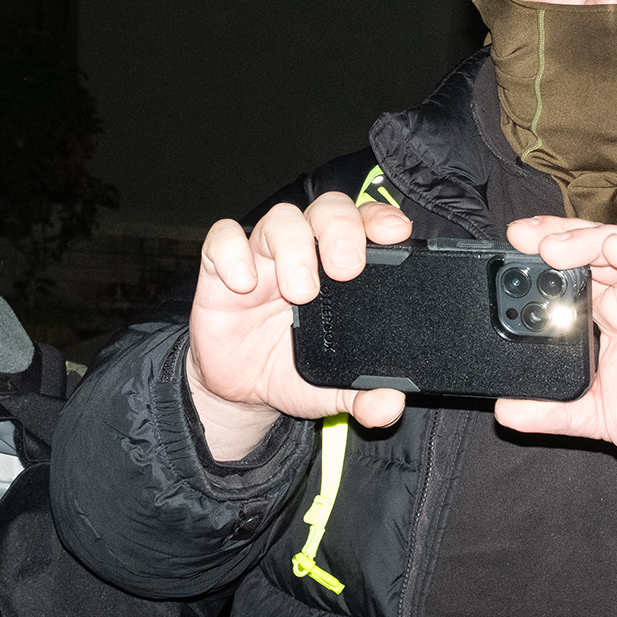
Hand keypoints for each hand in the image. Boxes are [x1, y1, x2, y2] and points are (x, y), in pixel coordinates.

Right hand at [187, 194, 413, 460]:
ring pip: (281, 218)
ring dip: (294, 247)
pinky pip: (222, 239)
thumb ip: (362, 396)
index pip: (366, 222)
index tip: (396, 233)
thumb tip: (389, 407)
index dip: (380, 218)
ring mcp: (263, 257)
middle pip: (327, 209)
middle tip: (347, 268)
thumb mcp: (331, 390)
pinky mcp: (220, 270)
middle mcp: (306, 252)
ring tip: (301, 292)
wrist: (240, 392)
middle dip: (341, 229)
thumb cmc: (293, 371)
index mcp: (341, 269)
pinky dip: (233, 253)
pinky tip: (243, 285)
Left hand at [494, 217, 616, 472]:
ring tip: (554, 245)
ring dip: (589, 240)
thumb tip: (505, 411)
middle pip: (593, 248)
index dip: (542, 254)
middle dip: (557, 236)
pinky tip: (615, 249)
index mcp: (609, 314)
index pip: (572, 269)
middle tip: (522, 235)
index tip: (510, 248)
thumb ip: (554, 411)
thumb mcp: (597, 415)